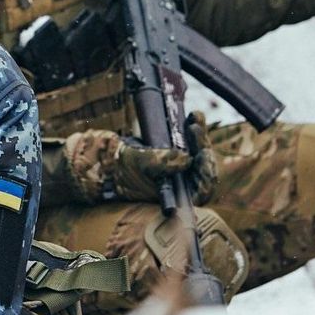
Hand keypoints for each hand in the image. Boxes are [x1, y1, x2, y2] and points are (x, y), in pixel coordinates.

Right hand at [63, 114, 217, 203]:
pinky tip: (193, 116)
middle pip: (204, 167)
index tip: (202, 153)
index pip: (203, 188)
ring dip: (199, 134)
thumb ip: (162, 163)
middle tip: (196, 128)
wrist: (107, 160)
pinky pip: (192, 143)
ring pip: (200, 153)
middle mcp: (183, 185)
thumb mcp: (139, 164)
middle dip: (202, 146)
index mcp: (177, 197)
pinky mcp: (177, 156)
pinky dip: (193, 129)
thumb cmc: (120, 169)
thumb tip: (186, 159)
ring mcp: (181, 170)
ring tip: (195, 117)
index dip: (206, 171)